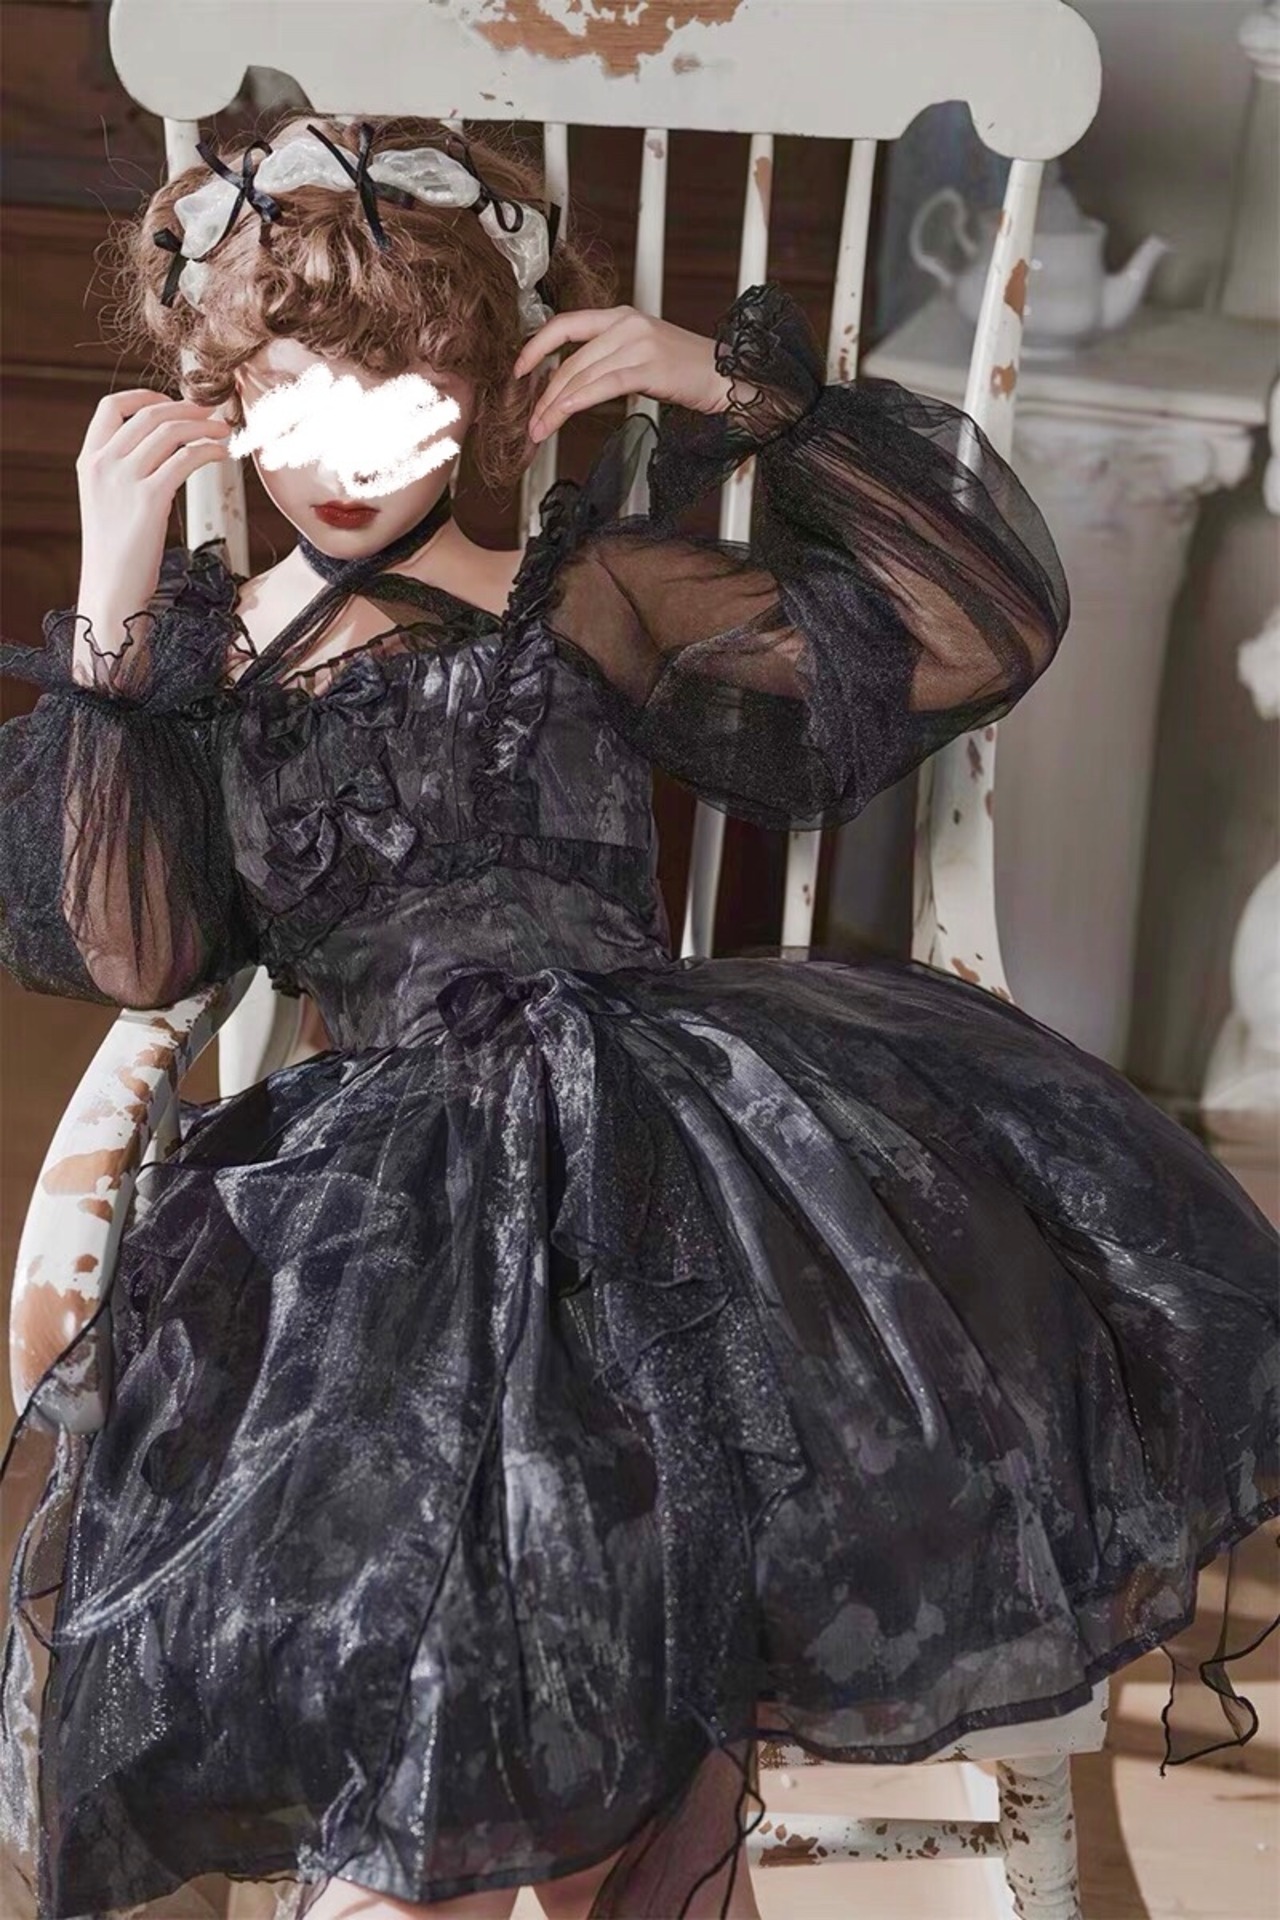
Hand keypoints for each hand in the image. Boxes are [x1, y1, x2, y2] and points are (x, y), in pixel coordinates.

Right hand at [74, 388, 233, 668]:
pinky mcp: (149, 499)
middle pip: (149, 414)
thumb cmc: (117, 552)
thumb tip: (164, 449)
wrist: (111, 589)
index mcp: (88, 459)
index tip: (174, 403)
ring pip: (170, 432)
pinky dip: (208, 451)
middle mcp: (103, 463)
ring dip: (203, 426)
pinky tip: (223, 455)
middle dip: (187, 409)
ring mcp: (124, 479)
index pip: (111, 406)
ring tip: (225, 431)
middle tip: (213, 414)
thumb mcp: (109, 501)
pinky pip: (185, 459)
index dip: (146, 396)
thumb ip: (124, 470)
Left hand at [513, 306, 735, 442]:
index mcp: (619, 315)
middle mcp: (625, 323)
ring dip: (555, 407)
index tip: (518, 371)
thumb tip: (569, 381)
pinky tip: (563, 416)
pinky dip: (578, 401)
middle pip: (570, 360)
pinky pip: (604, 385)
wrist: (727, 376)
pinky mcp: (650, 366)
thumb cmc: (685, 371)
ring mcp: (638, 343)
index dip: (535, 346)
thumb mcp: (641, 352)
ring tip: (540, 431)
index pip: (564, 325)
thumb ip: (607, 357)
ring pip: (582, 376)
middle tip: (529, 422)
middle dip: (544, 394)